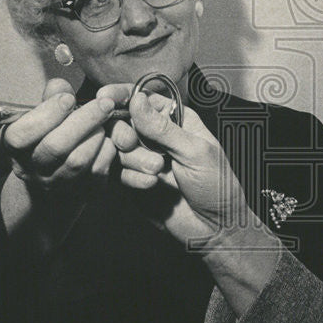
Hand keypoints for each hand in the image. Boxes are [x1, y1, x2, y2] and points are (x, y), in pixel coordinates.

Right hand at [0, 78, 116, 192]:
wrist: (53, 174)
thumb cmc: (47, 134)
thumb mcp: (41, 115)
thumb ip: (49, 98)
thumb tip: (60, 85)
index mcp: (13, 147)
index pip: (21, 135)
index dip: (47, 115)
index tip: (69, 98)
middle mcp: (30, 169)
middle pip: (55, 148)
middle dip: (84, 121)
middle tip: (104, 103)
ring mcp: (55, 184)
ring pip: (77, 162)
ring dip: (96, 136)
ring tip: (106, 120)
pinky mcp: (79, 192)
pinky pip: (97, 173)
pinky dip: (107, 152)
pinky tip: (109, 138)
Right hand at [112, 88, 281, 313]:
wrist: (214, 228)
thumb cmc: (217, 185)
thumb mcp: (194, 151)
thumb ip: (163, 127)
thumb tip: (136, 99)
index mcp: (177, 120)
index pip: (145, 98)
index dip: (124, 95)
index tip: (106, 97)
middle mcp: (158, 136)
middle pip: (124, 121)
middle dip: (126, 133)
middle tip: (132, 143)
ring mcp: (145, 159)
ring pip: (119, 148)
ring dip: (135, 160)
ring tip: (158, 172)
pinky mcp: (135, 182)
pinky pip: (120, 173)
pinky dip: (133, 178)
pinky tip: (152, 186)